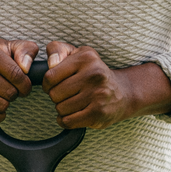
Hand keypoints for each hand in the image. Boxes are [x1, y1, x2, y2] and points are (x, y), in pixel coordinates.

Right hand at [0, 38, 39, 121]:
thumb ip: (24, 49)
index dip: (26, 85)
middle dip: (14, 94)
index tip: (24, 87)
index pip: (16, 74)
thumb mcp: (5, 47)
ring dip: (5, 104)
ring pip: (2, 106)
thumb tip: (27, 67)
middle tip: (7, 89)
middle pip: (10, 92)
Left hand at [42, 41, 170, 128]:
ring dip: (63, 109)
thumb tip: (51, 64)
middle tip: (68, 95)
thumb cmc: (94, 73)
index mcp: (86, 58)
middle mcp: (93, 75)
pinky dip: (66, 121)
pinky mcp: (98, 113)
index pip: (50, 76)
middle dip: (57, 97)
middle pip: (54, 94)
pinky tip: (74, 115)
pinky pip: (68, 121)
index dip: (48, 84)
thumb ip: (58, 50)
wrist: (123, 93)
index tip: (55, 85)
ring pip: (61, 109)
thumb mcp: (78, 54)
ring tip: (74, 104)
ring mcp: (97, 95)